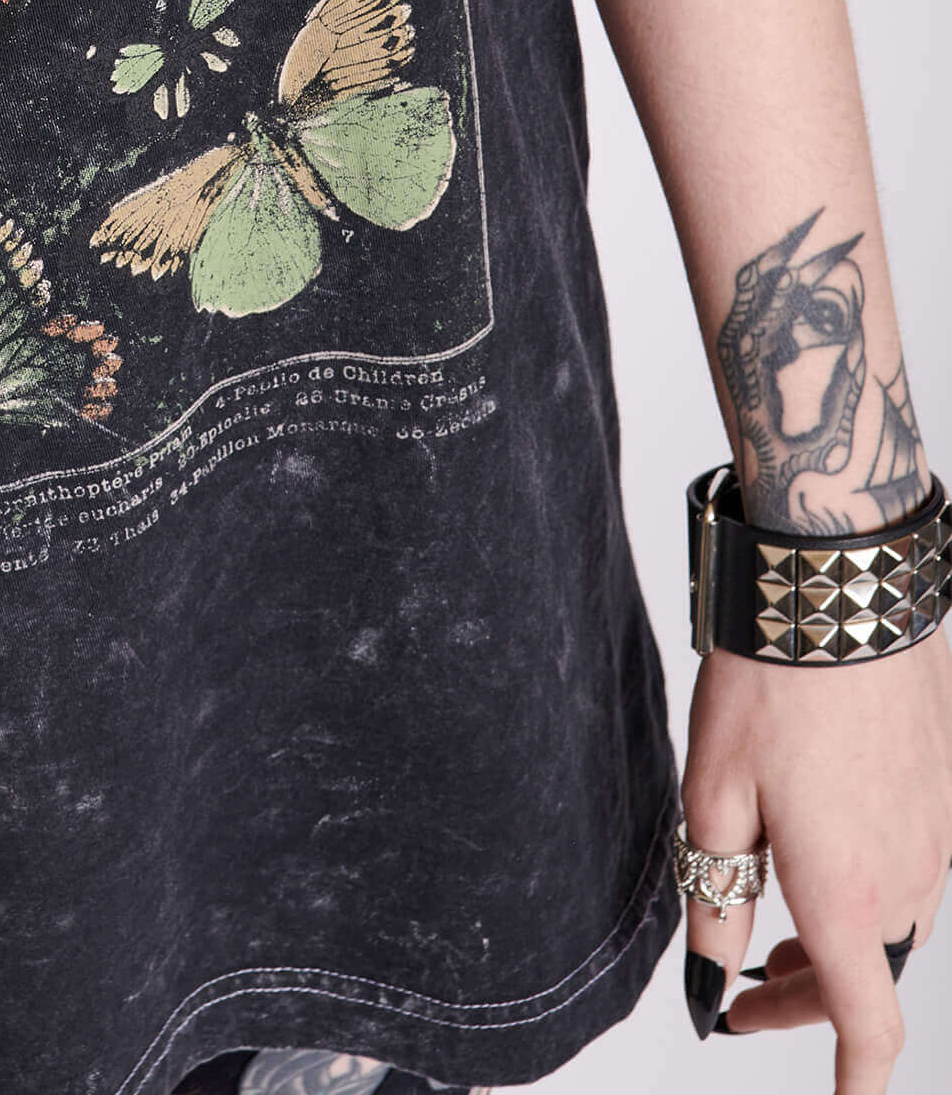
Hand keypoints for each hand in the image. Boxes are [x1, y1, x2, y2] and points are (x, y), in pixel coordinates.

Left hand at [680, 629, 951, 1090]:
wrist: (844, 591)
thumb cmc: (772, 687)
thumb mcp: (712, 797)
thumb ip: (713, 900)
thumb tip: (709, 978)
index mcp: (850, 896)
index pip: (868, 1026)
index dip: (855, 1077)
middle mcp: (908, 878)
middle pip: (870, 978)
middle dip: (810, 1001)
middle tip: (748, 1002)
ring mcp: (935, 835)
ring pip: (893, 924)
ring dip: (841, 945)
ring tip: (785, 937)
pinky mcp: (942, 791)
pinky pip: (911, 868)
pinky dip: (867, 890)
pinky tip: (824, 854)